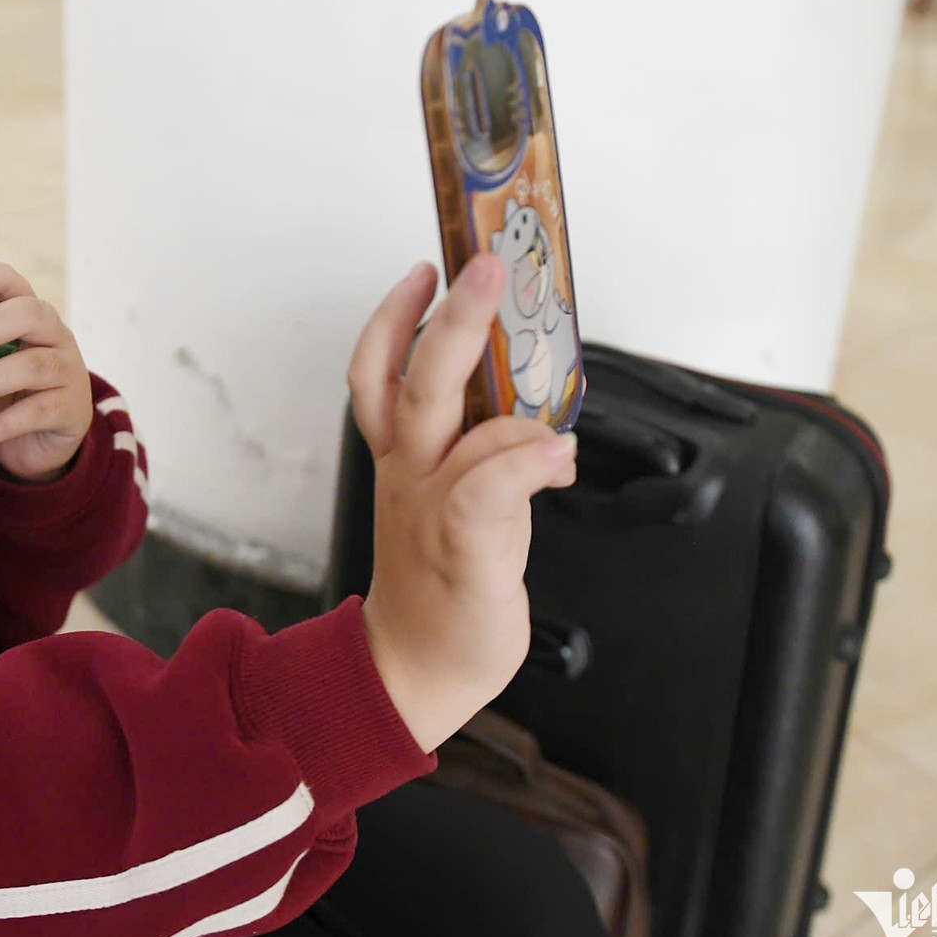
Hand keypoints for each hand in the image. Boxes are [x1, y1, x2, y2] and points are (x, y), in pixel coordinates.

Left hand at [0, 261, 93, 482]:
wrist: (45, 443)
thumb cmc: (8, 394)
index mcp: (29, 315)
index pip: (9, 281)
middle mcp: (54, 335)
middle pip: (28, 315)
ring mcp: (67, 370)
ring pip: (32, 367)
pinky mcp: (71, 408)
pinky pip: (36, 413)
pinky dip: (0, 426)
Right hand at [349, 254, 578, 753]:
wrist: (416, 668)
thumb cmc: (441, 582)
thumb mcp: (455, 500)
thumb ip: (488, 453)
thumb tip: (546, 422)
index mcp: (401, 456)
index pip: (378, 372)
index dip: (395, 317)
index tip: (425, 269)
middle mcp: (409, 472)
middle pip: (414, 380)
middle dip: (449, 317)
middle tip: (482, 267)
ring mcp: (430, 507)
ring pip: (453, 424)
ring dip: (507, 398)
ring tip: (549, 381)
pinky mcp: (464, 547)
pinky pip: (490, 487)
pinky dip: (527, 460)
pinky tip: (558, 455)